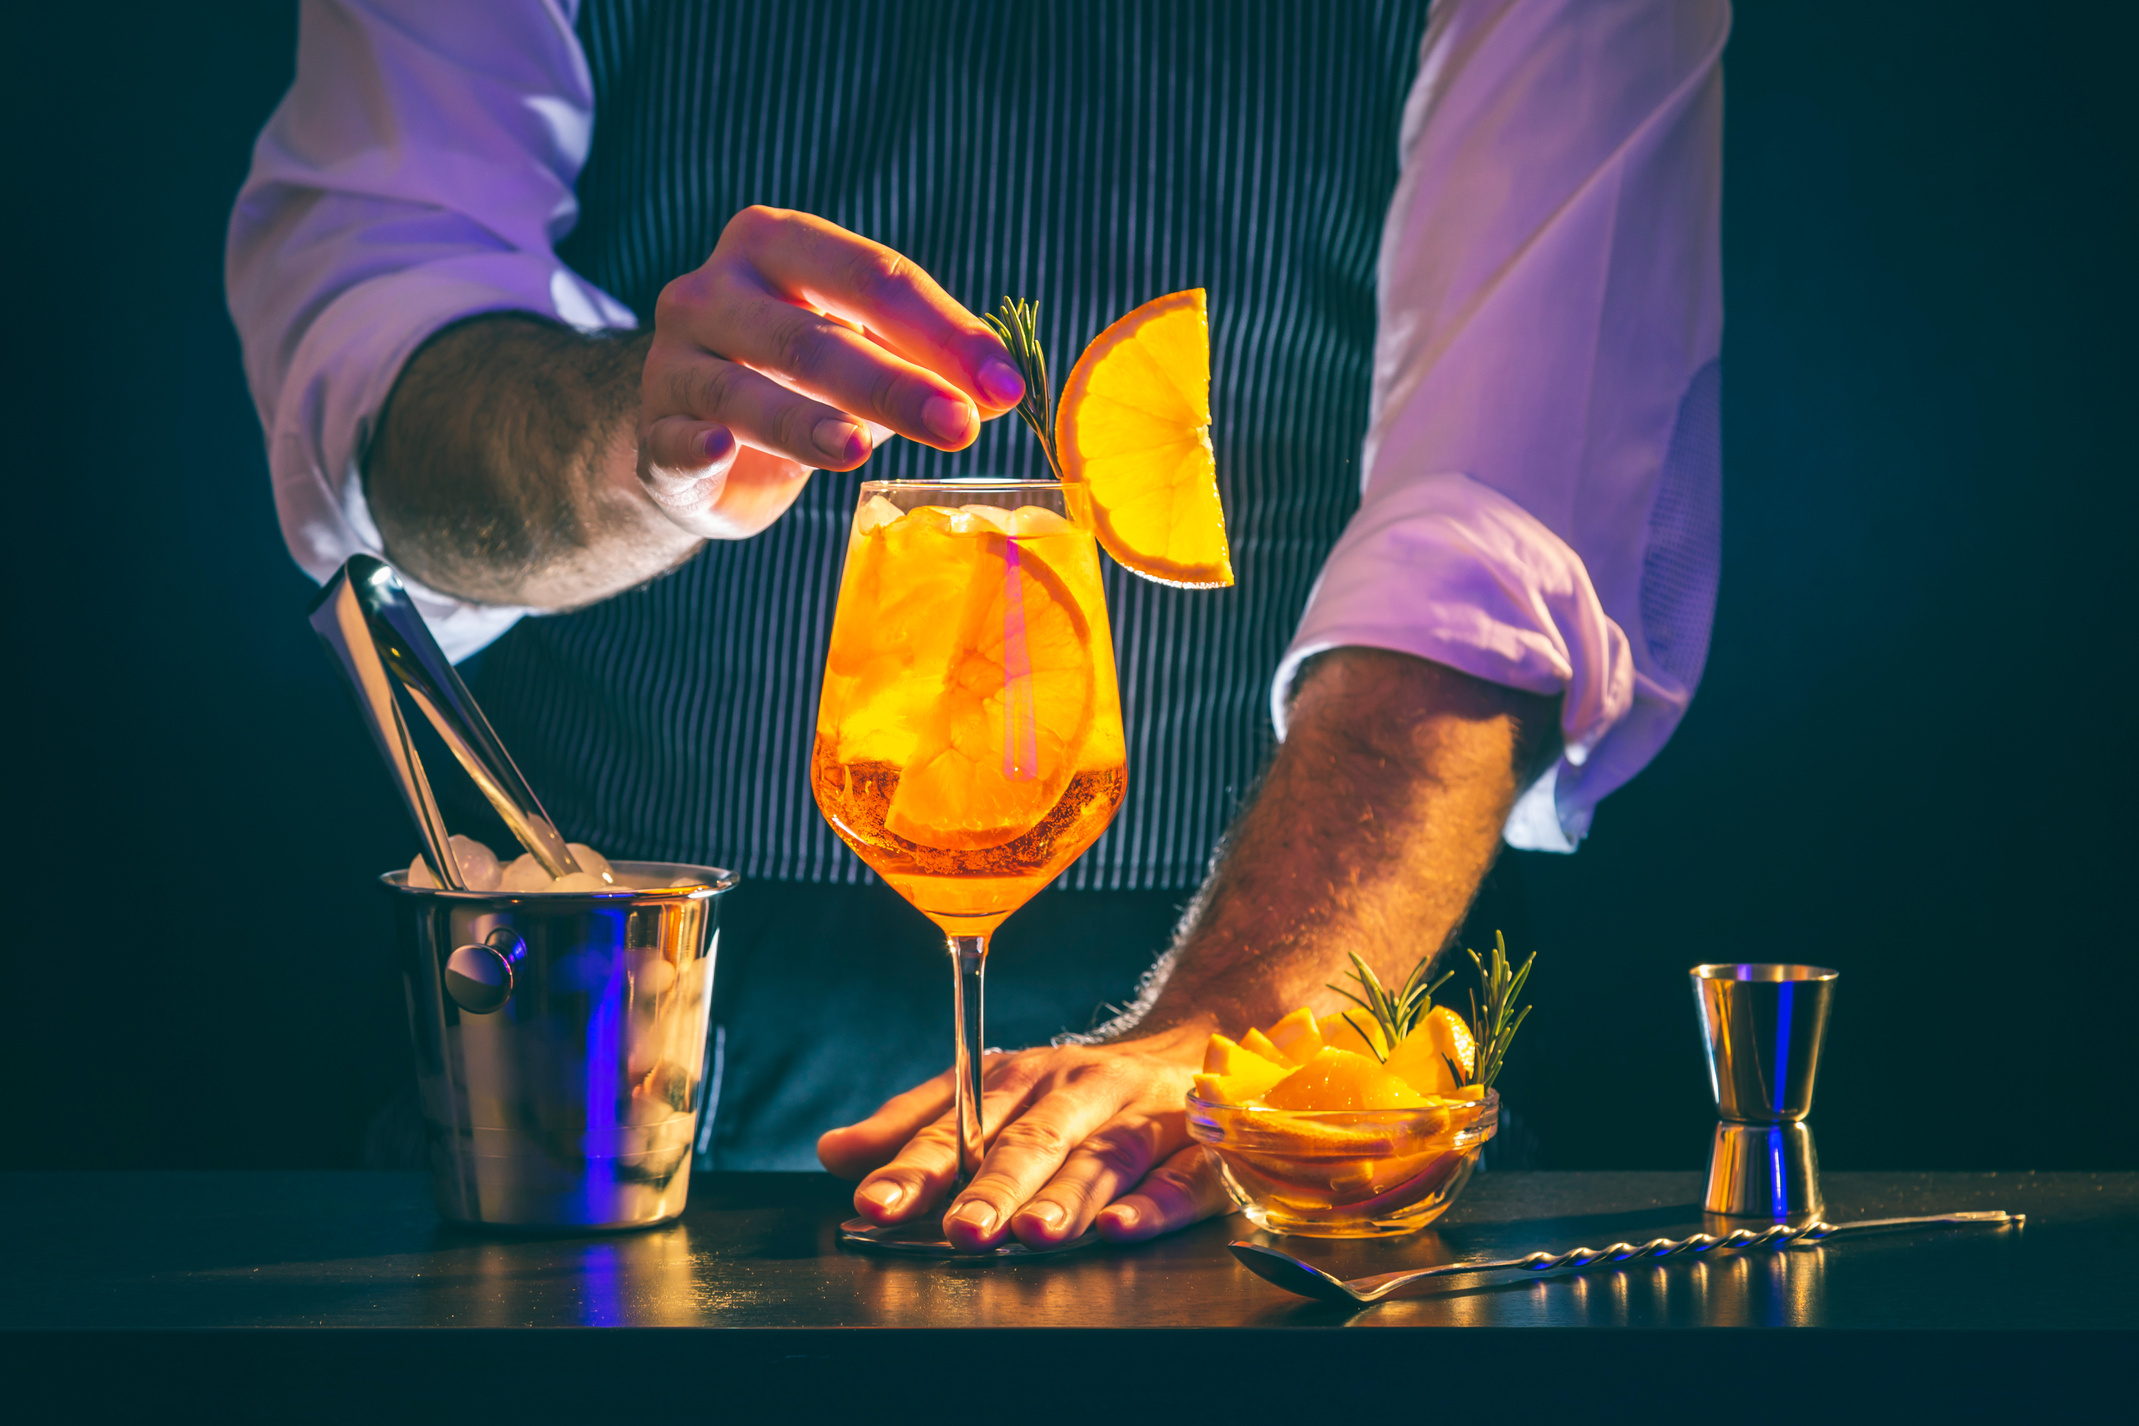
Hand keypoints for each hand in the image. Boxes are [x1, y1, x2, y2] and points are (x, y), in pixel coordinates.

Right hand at [635, 206, 1026, 538]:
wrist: (697, 435)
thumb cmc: (799, 377)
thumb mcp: (864, 346)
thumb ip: (924, 357)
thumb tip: (1001, 387)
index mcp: (774, 244)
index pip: (870, 276)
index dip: (943, 330)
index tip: (1005, 385)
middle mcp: (713, 291)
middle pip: (811, 335)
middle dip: (892, 383)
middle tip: (959, 424)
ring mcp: (673, 362)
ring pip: (742, 393)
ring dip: (804, 422)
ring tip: (859, 450)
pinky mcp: (653, 435)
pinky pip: (673, 442)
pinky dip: (696, 446)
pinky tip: (720, 450)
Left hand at [817, 1027, 1235, 1249]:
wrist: (1198, 1044)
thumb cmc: (1075, 1088)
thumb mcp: (991, 1091)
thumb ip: (914, 1124)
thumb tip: (834, 1152)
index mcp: (1020, 1079)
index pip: (957, 1125)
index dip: (915, 1166)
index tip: (875, 1203)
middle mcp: (1078, 1092)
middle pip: (1032, 1142)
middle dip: (995, 1188)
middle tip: (963, 1230)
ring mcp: (1141, 1118)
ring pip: (1104, 1158)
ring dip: (1069, 1196)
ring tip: (1036, 1233)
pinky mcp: (1197, 1150)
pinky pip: (1180, 1178)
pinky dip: (1153, 1205)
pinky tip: (1123, 1229)